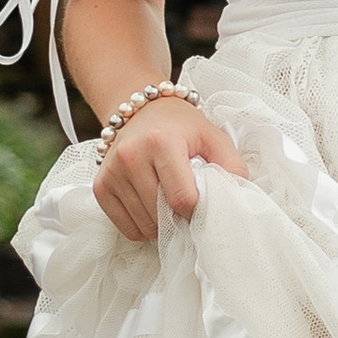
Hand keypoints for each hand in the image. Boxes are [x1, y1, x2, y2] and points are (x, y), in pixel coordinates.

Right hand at [94, 93, 245, 241]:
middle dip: (180, 219)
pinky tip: (152, 209)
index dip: (197, 211)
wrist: (142, 109)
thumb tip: (237, 199)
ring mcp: (113, 172)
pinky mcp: (101, 186)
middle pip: (162, 215)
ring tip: (170, 204)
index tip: (203, 204)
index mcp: (161, 143)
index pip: (182, 199)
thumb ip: (232, 166)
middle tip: (189, 206)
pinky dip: (143, 227)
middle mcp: (131, 156)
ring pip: (144, 225)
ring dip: (162, 225)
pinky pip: (125, 227)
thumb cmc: (181, 126)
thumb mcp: (213, 137)